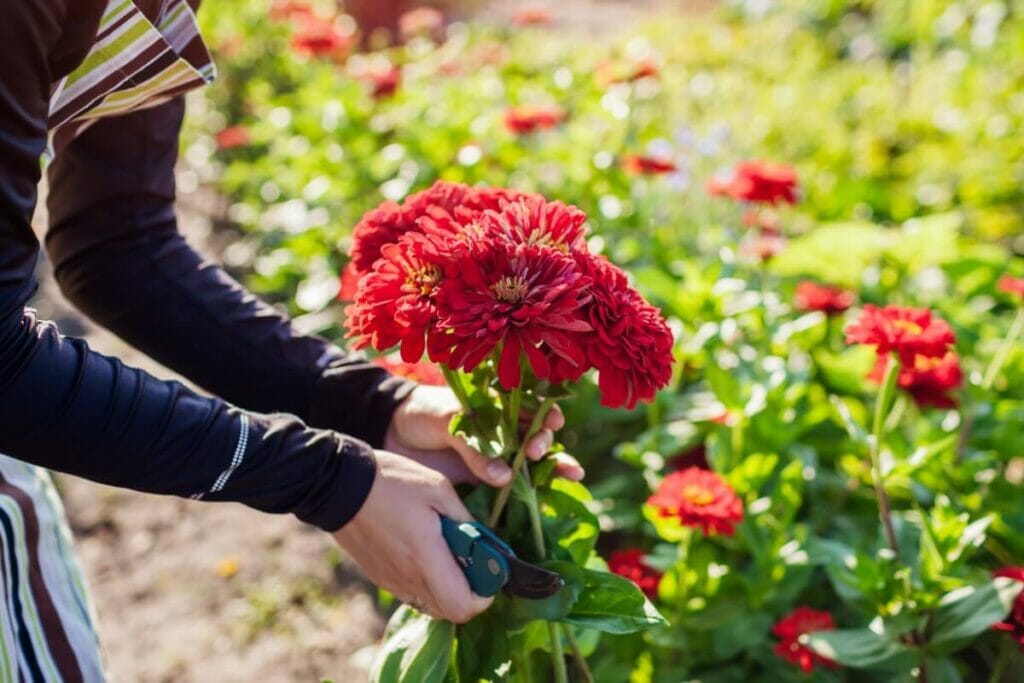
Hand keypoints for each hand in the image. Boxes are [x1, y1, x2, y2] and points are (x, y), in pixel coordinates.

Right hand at [332, 450, 491, 622]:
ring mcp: (390, 580)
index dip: (483, 597)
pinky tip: (424, 552)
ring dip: (446, 589)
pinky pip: (411, 593)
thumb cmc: (393, 481)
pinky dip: (426, 583)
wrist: (338, 483)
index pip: (462, 607)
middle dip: (468, 593)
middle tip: (472, 562)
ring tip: (448, 554)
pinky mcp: (378, 575)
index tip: (489, 574)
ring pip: (429, 605)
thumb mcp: (439, 489)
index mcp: (425, 558)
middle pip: (448, 612)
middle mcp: (407, 578)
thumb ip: (464, 520)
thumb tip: (483, 542)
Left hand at [384, 385, 583, 485]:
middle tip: (538, 451)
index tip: (550, 423)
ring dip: (555, 471)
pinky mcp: (487, 486)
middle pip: (540, 439)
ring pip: (535, 468)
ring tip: (572, 474)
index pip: (534, 408)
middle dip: (548, 445)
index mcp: (500, 408)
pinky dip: (532, 501)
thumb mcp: (448, 421)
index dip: (547, 414)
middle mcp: (505, 435)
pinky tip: (547, 505)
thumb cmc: (424, 414)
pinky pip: (513, 494)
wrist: (391, 434)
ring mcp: (498, 461)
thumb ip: (474, 447)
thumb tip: (505, 477)